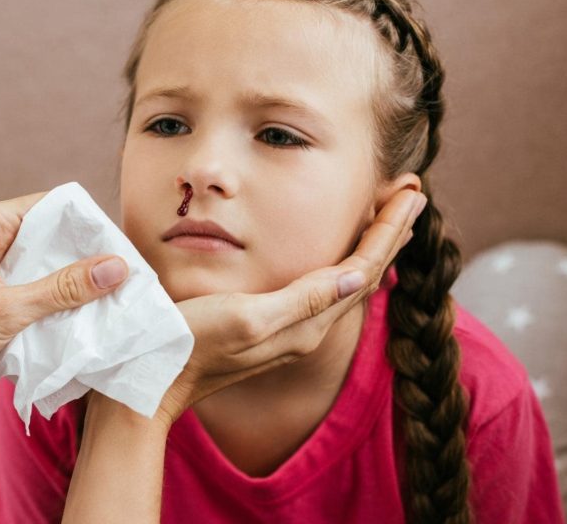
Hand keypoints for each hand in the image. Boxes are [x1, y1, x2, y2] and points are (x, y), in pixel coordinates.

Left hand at [0, 192, 128, 415]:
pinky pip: (33, 292)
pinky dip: (54, 304)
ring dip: (71, 286)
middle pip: (51, 237)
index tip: (120, 248)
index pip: (51, 206)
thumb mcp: (7, 309)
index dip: (87, 225)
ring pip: (44, 267)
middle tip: (123, 279)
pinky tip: (80, 319)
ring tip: (110, 300)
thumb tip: (116, 267)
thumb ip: (63, 288)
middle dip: (85, 259)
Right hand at [156, 189, 425, 425]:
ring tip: (389, 217)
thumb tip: (357, 272)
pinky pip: (326, 289)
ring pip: (347, 280)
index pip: (364, 268)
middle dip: (390, 231)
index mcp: (308, 323)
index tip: (411, 189)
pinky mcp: (274, 328)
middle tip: (411, 192)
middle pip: (364, 272)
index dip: (389, 228)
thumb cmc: (192, 341)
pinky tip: (342, 256)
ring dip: (372, 245)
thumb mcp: (247, 317)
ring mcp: (291, 331)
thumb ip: (303, 299)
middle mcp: (308, 329)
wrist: (155, 377)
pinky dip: (344, 261)